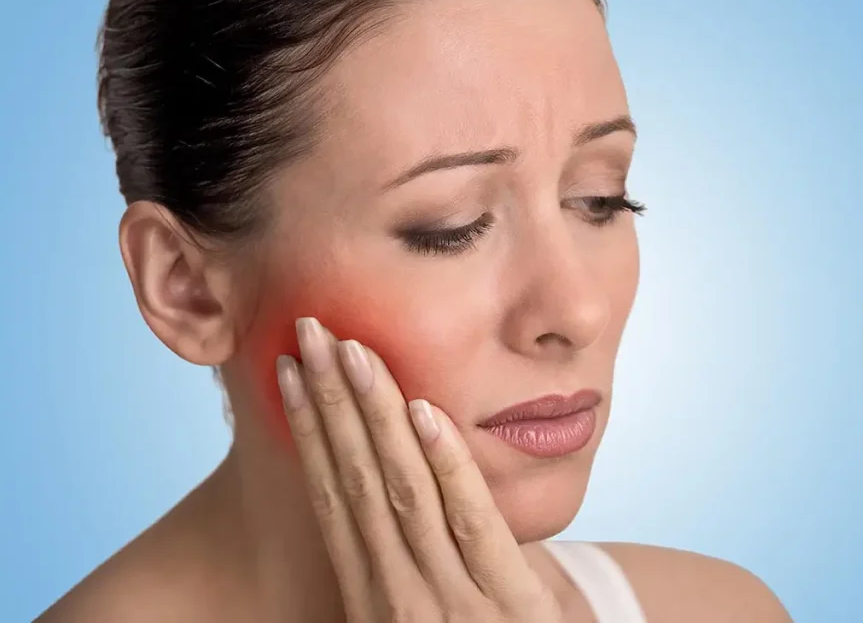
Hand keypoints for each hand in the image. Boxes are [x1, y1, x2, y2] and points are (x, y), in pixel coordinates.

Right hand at [275, 317, 563, 622]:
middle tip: (310, 333)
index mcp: (372, 596)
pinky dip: (447, 466)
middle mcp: (399, 596)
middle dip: (329, 402)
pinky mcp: (511, 606)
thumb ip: (398, 560)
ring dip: (374, 416)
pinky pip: (473, 524)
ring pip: (403, 492)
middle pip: (356, 482)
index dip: (307, 431)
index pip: (331, 498)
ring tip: (352, 352)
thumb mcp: (425, 610)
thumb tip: (365, 484)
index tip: (287, 371)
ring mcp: (453, 603)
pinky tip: (425, 411)